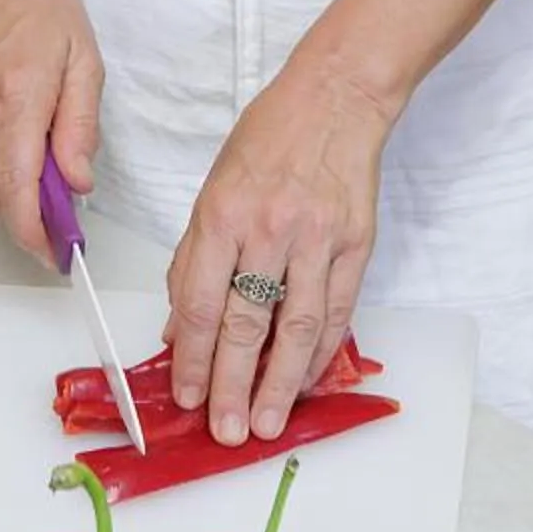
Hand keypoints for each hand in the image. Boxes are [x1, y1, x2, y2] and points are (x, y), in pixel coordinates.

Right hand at [0, 0, 102, 261]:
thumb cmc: (36, 1)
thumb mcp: (83, 57)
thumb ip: (80, 124)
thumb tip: (77, 182)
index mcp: (18, 98)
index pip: (16, 191)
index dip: (35, 234)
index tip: (56, 252)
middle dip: (24, 221)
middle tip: (58, 222)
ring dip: (9, 187)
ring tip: (45, 168)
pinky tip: (16, 128)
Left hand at [163, 50, 395, 447]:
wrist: (336, 101)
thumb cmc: (269, 140)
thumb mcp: (214, 189)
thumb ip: (194, 258)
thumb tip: (178, 325)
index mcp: (222, 215)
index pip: (198, 301)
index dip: (191, 356)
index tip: (185, 395)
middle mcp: (267, 230)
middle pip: (244, 323)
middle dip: (231, 385)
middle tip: (225, 429)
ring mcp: (315, 239)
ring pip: (295, 327)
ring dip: (279, 383)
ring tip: (267, 423)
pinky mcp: (354, 245)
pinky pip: (335, 311)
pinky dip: (320, 353)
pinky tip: (305, 382)